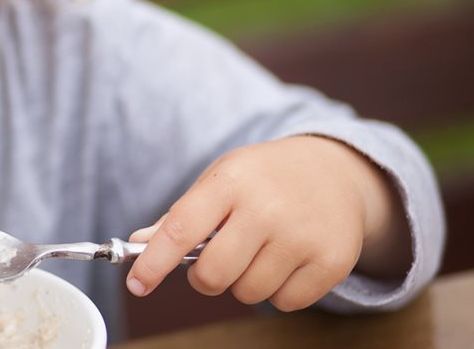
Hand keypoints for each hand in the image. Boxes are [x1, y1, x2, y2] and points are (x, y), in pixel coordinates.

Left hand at [126, 136, 409, 310]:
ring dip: (245, 283)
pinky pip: (284, 302)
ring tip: (259, 252)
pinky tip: (288, 260)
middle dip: (205, 278)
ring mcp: (302, 236)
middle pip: (213, 275)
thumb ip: (181, 215)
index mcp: (230, 181)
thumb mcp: (221, 180)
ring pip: (248, 293)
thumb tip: (140, 244)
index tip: (137, 284)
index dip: (153, 262)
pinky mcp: (331, 261)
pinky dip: (279, 291)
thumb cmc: (265, 178)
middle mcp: (266, 207)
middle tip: (217, 261)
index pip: (181, 229)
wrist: (336, 171)